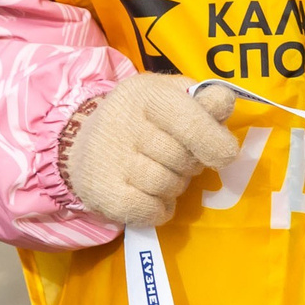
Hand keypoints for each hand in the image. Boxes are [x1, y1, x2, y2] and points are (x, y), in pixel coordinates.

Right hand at [59, 75, 240, 226]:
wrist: (81, 142)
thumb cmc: (141, 118)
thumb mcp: (171, 95)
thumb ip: (203, 100)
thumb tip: (222, 105)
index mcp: (147, 94)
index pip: (191, 120)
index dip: (215, 141)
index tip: (223, 154)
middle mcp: (124, 122)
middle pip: (183, 158)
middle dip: (192, 164)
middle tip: (180, 159)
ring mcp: (109, 159)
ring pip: (168, 185)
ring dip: (176, 186)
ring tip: (163, 174)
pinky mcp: (101, 192)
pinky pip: (149, 210)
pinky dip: (160, 209)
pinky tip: (154, 197)